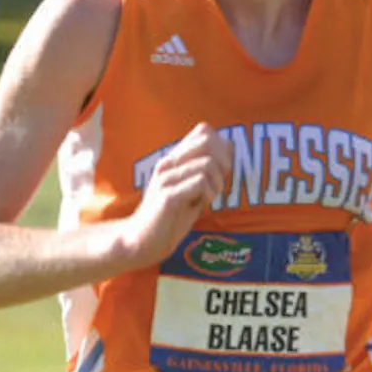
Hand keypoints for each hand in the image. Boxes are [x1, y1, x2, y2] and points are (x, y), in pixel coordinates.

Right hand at [121, 123, 232, 267]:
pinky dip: (209, 194)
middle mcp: (168, 163)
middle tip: (218, 184)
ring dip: (217, 183)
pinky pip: (200, 182)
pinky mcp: (168, 196)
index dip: (222, 147)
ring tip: (209, 197)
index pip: (204, 131)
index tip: (222, 170)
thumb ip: (207, 168)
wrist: (143, 240)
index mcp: (173, 158)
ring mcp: (166, 179)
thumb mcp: (192, 188)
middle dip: (223, 162)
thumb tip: (228, 145)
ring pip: (207, 164)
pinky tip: (202, 204)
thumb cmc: (171, 215)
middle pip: (208, 142)